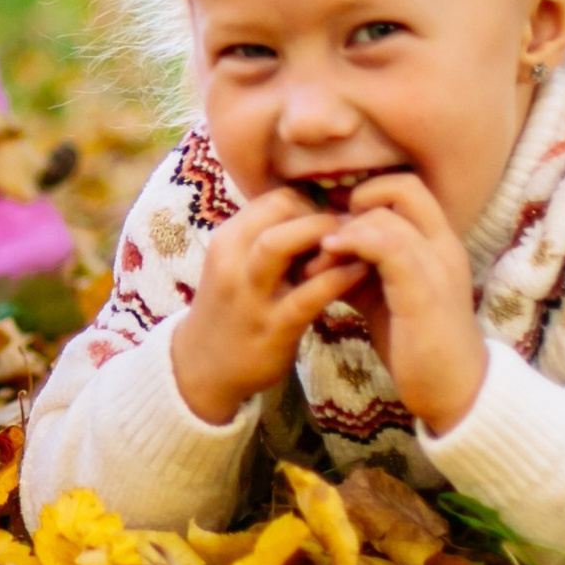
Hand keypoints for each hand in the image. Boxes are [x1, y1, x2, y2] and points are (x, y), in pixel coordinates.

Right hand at [171, 187, 367, 425]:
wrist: (203, 366)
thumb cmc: (232, 310)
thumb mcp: (239, 266)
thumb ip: (271, 242)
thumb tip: (323, 217)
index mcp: (227, 240)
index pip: (275, 198)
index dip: (312, 204)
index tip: (333, 223)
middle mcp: (232, 260)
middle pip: (279, 209)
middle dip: (323, 215)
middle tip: (353, 233)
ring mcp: (249, 293)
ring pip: (281, 243)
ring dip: (327, 237)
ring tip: (359, 246)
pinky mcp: (272, 326)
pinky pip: (309, 294)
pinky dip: (339, 277)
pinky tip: (361, 273)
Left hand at [321, 171, 487, 432]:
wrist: (452, 389)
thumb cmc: (414, 340)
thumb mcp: (381, 290)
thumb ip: (358, 263)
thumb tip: (319, 242)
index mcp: (438, 242)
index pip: (407, 186)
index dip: (368, 191)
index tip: (337, 218)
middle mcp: (444, 246)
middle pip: (401, 188)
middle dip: (355, 201)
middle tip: (327, 233)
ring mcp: (437, 267)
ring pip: (388, 216)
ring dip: (344, 229)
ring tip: (318, 254)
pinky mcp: (424, 293)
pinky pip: (390, 247)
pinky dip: (354, 244)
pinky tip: (329, 256)